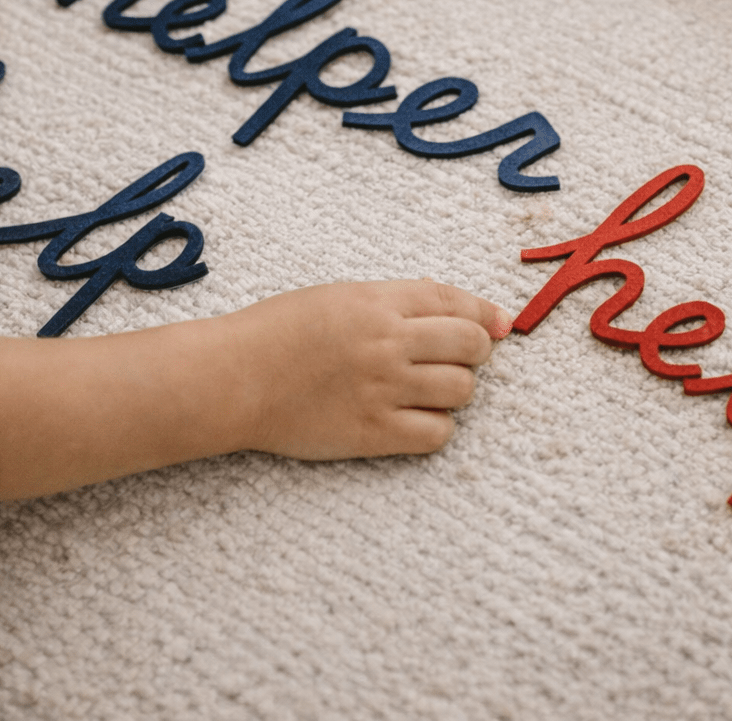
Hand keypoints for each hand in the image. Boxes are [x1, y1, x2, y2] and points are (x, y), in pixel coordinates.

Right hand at [221, 281, 513, 459]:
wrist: (232, 378)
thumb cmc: (278, 333)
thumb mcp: (338, 297)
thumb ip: (397, 301)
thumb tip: (462, 311)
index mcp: (377, 301)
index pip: (455, 302)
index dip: (484, 314)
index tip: (499, 326)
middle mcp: (386, 342)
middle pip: (470, 346)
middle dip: (474, 353)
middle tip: (454, 360)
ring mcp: (382, 388)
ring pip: (461, 390)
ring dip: (454, 390)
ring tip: (424, 390)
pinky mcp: (372, 432)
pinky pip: (437, 433)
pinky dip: (434, 427)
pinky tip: (412, 420)